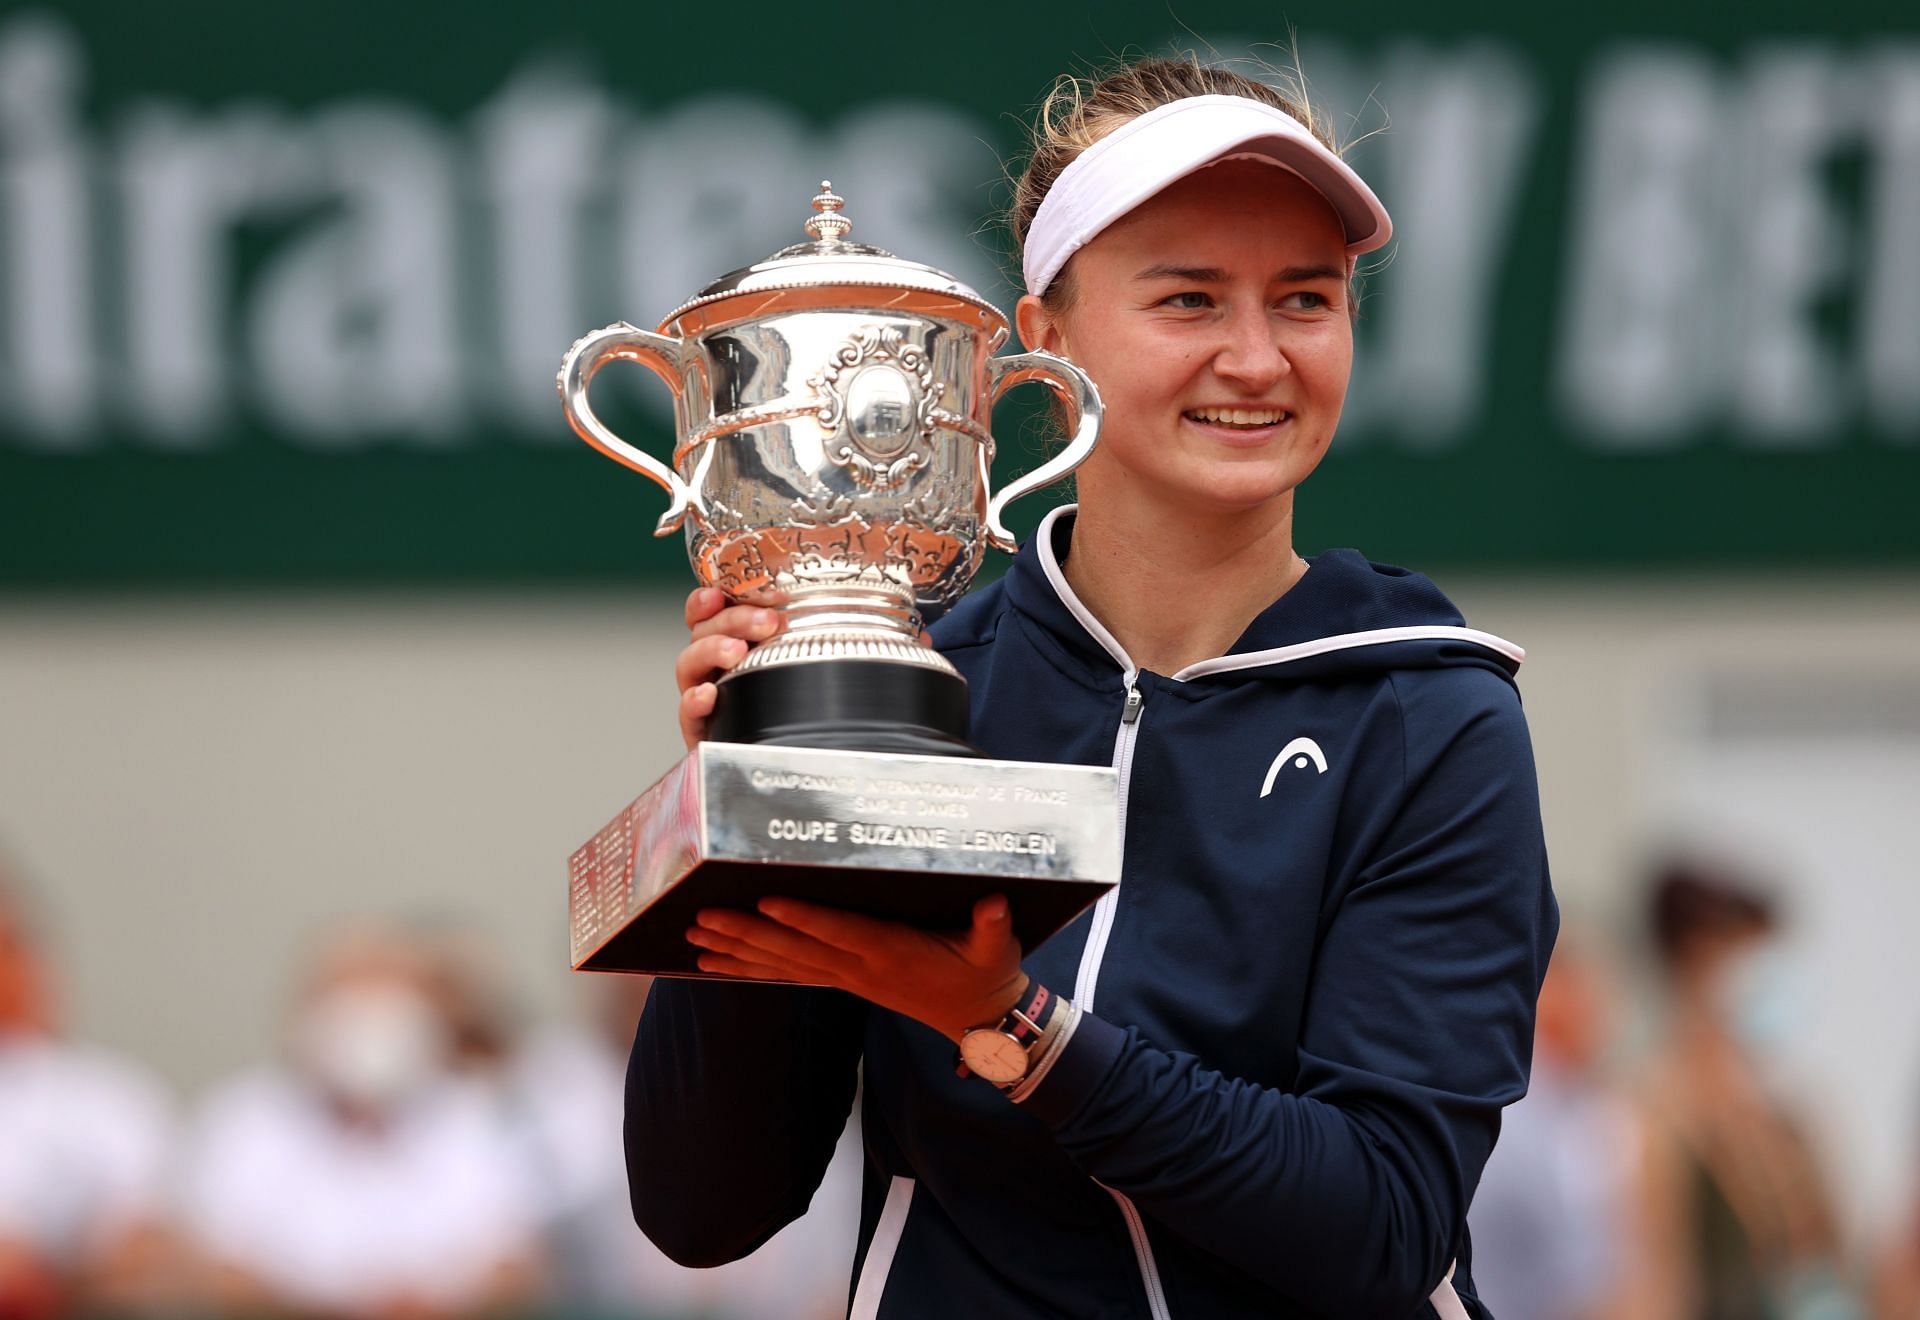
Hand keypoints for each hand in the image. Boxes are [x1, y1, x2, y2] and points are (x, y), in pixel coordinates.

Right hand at [674, 587, 783, 748]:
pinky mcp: (702, 731)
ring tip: (736, 650)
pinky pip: (687, 713)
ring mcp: (704, 697)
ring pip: (689, 664)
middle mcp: (710, 667)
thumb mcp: (796, 666)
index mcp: (728, 644)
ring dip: (711, 650)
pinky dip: (694, 701)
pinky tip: (708, 694)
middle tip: (765, 622)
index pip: (706, 614)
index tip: (718, 594)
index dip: (705, 600)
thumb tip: (823, 608)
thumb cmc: (788, 709)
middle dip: (731, 620)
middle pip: (703, 632)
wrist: (778, 759)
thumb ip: (795, 639)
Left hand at [686, 895, 1027, 1042]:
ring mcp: (848, 978)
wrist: (980, 1021)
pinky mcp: (843, 982)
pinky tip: (715, 963)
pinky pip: (788, 975)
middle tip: (704, 917)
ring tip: (695, 937)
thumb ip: (993, 926)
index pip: (841, 933)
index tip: (768, 903)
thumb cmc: (986, 975)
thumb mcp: (997, 950)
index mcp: (892, 953)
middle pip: (796, 950)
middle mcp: (861, 969)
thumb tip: (996, 905)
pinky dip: (749, 969)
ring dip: (737, 950)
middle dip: (748, 933)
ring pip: (783, 963)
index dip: (805, 920)